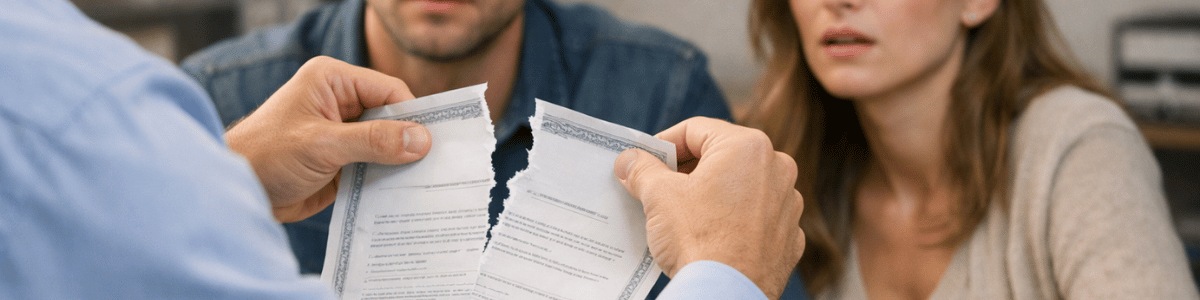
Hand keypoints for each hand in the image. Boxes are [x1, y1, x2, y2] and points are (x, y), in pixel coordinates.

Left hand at [225, 56, 431, 221]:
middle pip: (391, 116)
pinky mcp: (342, 161)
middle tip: (438, 164)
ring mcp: (342, 133)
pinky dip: (388, 178)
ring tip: (428, 181)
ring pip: (386, 143)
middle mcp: (340, 102)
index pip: (388, 90)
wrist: (237, 192)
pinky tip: (405, 193)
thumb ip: (373, 141)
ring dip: (400, 162)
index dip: (412, 114)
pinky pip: (375, 166)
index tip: (434, 142)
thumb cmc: (265, 156)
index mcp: (332, 81)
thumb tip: (421, 140)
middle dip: (409, 140)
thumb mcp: (322, 145)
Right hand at [614, 117, 803, 298]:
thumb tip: (630, 160)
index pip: (695, 130)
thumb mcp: (658, 196)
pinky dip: (735, 220)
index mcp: (747, 146)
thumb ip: (642, 169)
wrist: (726, 293)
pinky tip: (711, 236)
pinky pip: (757, 217)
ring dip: (712, 194)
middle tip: (658, 187)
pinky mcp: (789, 236)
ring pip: (742, 187)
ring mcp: (788, 203)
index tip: (644, 160)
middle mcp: (777, 168)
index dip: (663, 143)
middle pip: (721, 156)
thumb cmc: (697, 238)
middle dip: (687, 170)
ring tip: (683, 214)